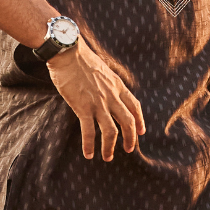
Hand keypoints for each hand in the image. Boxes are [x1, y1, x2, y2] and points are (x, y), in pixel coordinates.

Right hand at [48, 41, 145, 161]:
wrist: (68, 52)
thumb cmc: (81, 58)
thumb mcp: (103, 70)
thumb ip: (108, 83)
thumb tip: (106, 90)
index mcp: (117, 86)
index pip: (135, 106)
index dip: (140, 121)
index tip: (141, 132)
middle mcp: (112, 96)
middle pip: (128, 122)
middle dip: (130, 138)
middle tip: (129, 149)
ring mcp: (98, 103)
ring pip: (111, 131)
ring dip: (110, 147)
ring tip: (107, 157)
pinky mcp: (83, 107)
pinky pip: (89, 132)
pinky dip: (89, 145)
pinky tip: (88, 154)